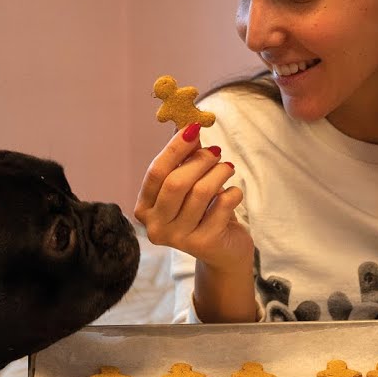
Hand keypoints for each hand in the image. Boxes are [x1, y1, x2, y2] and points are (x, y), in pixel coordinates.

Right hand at [134, 123, 251, 271]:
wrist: (222, 250)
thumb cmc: (202, 211)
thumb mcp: (188, 184)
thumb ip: (185, 158)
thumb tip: (189, 127)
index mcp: (145, 208)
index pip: (156, 172)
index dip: (175, 148)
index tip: (193, 129)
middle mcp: (156, 226)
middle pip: (176, 183)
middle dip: (199, 161)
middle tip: (216, 152)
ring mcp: (178, 238)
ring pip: (201, 193)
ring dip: (219, 172)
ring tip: (227, 167)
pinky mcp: (204, 244)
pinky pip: (222, 206)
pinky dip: (232, 192)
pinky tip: (232, 193)